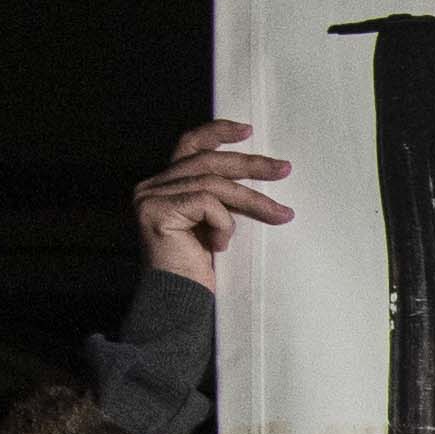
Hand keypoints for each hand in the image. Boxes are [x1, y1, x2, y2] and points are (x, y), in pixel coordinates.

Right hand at [138, 116, 290, 287]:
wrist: (178, 303)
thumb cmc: (199, 270)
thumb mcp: (215, 223)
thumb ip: (221, 196)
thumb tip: (262, 170)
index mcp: (163, 185)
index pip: (190, 145)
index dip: (218, 132)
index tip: (249, 130)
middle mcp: (150, 186)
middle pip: (208, 161)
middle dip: (251, 165)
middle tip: (285, 170)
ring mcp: (150, 197)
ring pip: (214, 183)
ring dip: (253, 200)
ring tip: (281, 216)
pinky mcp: (156, 211)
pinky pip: (208, 203)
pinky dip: (224, 224)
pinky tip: (220, 247)